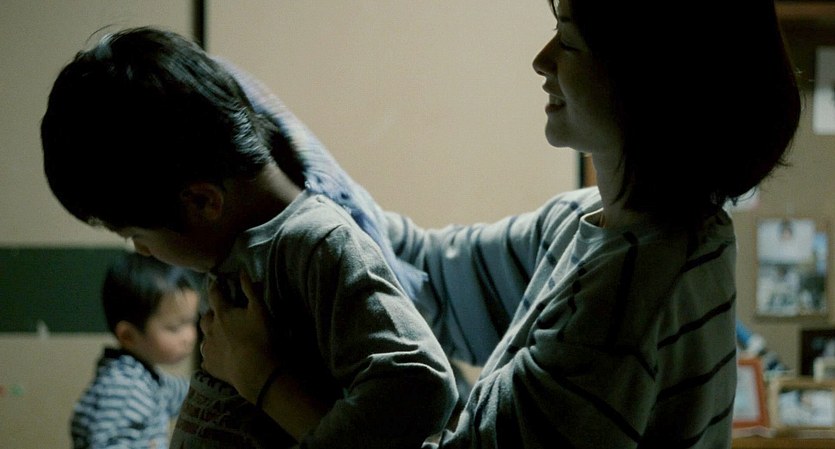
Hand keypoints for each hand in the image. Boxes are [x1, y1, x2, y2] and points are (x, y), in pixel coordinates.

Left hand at [199, 270, 278, 402]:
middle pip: (206, 317)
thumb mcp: (260, 309)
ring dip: (210, 333)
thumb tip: (242, 271)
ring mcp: (209, 349)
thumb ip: (250, 290)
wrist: (256, 372)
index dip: (216, 287)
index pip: (215, 295)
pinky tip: (219, 356)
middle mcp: (211, 330)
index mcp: (223, 314)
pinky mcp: (210, 366)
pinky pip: (207, 358)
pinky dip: (212, 354)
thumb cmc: (261, 337)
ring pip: (204, 337)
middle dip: (211, 312)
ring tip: (219, 335)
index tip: (217, 282)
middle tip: (219, 312)